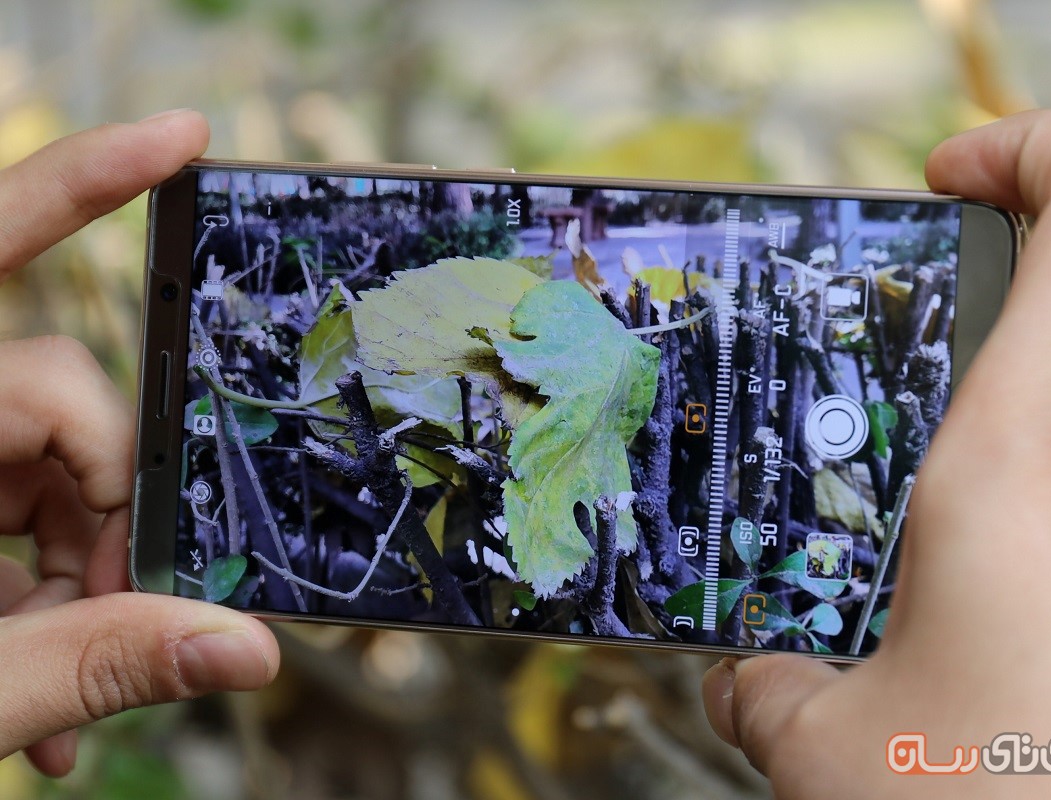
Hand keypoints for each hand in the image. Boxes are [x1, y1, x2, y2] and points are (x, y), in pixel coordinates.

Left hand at [0, 111, 278, 776]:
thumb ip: (91, 661)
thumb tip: (240, 649)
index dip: (87, 181)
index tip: (182, 139)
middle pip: (60, 394)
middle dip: (108, 508)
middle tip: (120, 607)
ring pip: (47, 465)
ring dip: (79, 571)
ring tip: (63, 692)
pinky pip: (13, 512)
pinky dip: (42, 593)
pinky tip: (46, 684)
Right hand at [703, 110, 1050, 796]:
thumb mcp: (832, 744)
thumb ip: (769, 684)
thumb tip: (745, 680)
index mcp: (1031, 459)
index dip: (1030, 148)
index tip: (949, 171)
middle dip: (960, 340)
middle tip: (870, 393)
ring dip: (991, 449)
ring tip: (901, 534)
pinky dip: (1033, 525)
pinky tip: (966, 614)